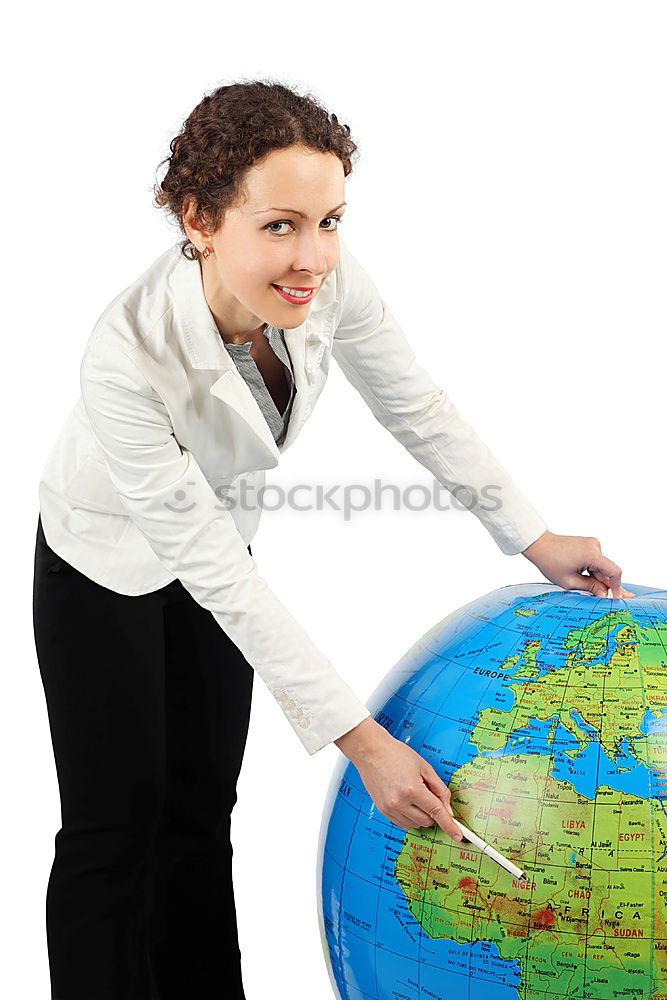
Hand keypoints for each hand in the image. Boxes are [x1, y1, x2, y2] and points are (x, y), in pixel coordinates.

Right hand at [335, 718, 462, 839]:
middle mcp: (399, 802)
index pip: (436, 812)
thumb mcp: (424, 767)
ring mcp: (389, 808)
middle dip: (432, 811)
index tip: (457, 835)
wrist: (371, 751)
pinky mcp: (382, 810)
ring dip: (420, 815)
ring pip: (415, 824)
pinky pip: (403, 823)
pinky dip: (409, 816)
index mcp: (412, 789)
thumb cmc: (396, 754)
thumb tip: (447, 809)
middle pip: (427, 821)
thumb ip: (439, 789)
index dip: (449, 825)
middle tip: (426, 793)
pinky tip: (406, 800)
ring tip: (413, 794)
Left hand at [521, 529, 634, 598]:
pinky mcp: (588, 544)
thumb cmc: (550, 562)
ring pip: (600, 567)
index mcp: (592, 554)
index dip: (618, 586)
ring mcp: (592, 544)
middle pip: (606, 571)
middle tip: (613, 599)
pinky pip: (595, 561)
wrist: (539, 545)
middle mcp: (595, 546)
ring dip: (595, 578)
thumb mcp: (569, 581)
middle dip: (606, 585)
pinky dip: (591, 570)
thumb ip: (590, 587)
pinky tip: (578, 574)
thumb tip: (605, 594)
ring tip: (580, 582)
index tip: (616, 597)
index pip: (614, 572)